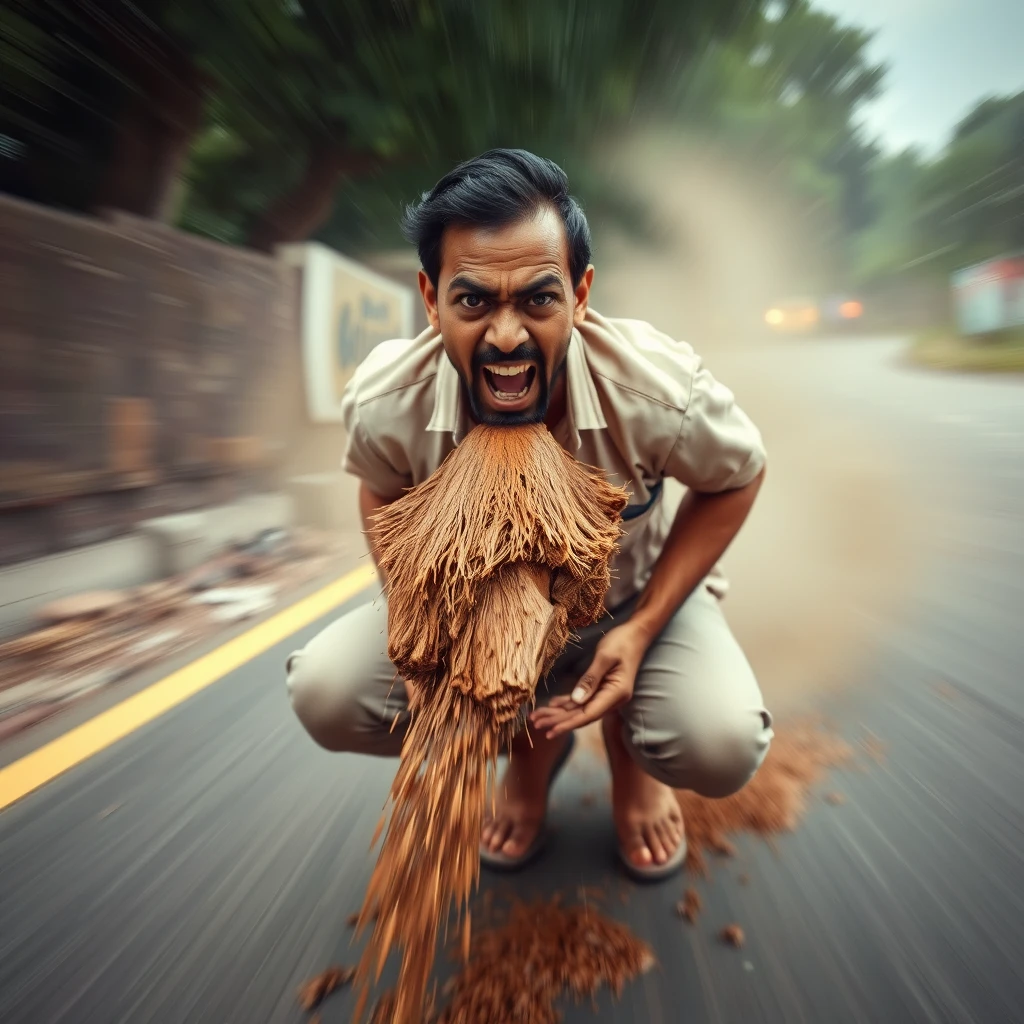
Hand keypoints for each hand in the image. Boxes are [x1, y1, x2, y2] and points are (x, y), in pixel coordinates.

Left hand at [529, 623, 648, 738]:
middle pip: (581, 714)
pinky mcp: (602, 688)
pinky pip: (582, 699)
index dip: (568, 724)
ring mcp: (607, 694)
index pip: (588, 714)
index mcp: (616, 694)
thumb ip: (590, 679)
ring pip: (579, 708)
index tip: (550, 731)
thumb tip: (576, 701)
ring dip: (559, 712)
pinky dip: (567, 702)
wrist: (636, 634)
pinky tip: (552, 704)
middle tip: (535, 723)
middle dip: (557, 720)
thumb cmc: (623, 642)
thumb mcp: (605, 657)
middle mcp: (612, 699)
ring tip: (537, 717)